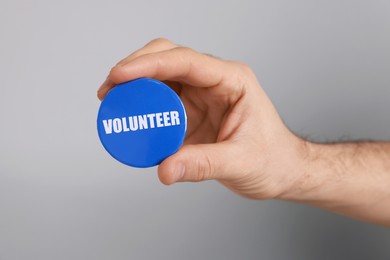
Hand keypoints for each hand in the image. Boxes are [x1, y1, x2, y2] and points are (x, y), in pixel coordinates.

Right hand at [97, 38, 304, 199]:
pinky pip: (161, 102)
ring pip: (160, 78)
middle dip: (134, 69)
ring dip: (134, 87)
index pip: (185, 62)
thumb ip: (203, 165)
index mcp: (231, 81)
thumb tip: (165, 169)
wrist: (281, 169)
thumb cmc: (273, 159)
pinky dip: (143, 107)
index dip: (149, 65)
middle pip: (167, 59)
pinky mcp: (192, 111)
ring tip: (113, 104)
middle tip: (110, 90)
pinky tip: (131, 118)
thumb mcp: (241, 162)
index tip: (120, 76)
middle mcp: (214, 81)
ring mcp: (201, 95)